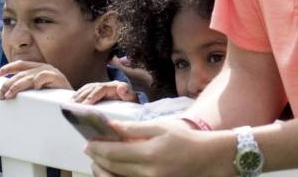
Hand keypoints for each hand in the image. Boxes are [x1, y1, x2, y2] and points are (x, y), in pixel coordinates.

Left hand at [0, 60, 71, 99]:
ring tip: (9, 95)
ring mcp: (50, 71)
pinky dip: (38, 81)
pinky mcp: (57, 77)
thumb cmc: (54, 96)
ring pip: (29, 76)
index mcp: (37, 67)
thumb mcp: (39, 89)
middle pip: (21, 73)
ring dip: (17, 86)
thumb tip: (8, 91)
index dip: (7, 68)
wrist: (74, 100)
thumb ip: (28, 86)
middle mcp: (42, 67)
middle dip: (8, 83)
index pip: (20, 64)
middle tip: (0, 94)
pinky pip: (44, 77)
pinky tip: (34, 87)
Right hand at [73, 80, 138, 104]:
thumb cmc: (130, 103)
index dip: (91, 97)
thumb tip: (121, 87)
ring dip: (76, 97)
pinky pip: (83, 92)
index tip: (85, 106)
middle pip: (89, 89)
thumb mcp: (132, 99)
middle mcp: (104, 85)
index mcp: (113, 86)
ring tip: (69, 106)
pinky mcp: (94, 92)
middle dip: (80, 98)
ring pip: (85, 90)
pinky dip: (76, 97)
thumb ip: (128, 94)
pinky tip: (70, 103)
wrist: (131, 102)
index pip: (99, 89)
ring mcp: (98, 87)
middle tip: (72, 108)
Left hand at [87, 119, 232, 176]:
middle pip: (114, 168)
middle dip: (97, 159)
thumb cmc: (186, 139)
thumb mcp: (161, 127)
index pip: (114, 153)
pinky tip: (115, 169)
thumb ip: (135, 128)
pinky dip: (119, 176)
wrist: (210, 159)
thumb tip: (112, 126)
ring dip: (105, 171)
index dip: (98, 148)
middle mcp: (149, 173)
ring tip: (98, 162)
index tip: (87, 142)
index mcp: (149, 154)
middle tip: (88, 150)